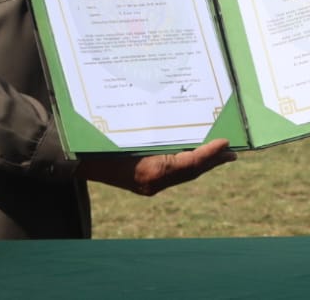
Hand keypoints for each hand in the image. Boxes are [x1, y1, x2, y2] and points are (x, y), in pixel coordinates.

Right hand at [78, 139, 236, 195]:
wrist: (76, 159)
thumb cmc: (100, 142)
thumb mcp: (129, 132)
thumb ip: (156, 132)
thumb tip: (188, 125)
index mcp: (150, 171)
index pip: (188, 165)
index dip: (209, 154)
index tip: (225, 142)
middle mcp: (152, 182)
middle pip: (191, 171)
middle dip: (213, 161)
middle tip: (233, 151)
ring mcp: (148, 184)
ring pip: (183, 173)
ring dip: (203, 162)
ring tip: (222, 152)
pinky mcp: (145, 181)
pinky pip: (172, 172)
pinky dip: (187, 163)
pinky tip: (194, 152)